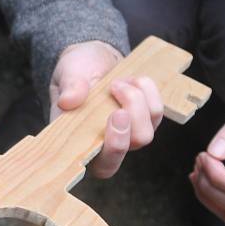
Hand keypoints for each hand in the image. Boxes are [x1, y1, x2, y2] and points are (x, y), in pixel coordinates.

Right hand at [50, 40, 163, 178]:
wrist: (93, 60)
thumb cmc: (76, 73)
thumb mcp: (68, 73)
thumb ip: (69, 87)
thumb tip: (68, 101)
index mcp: (82, 144)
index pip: (104, 165)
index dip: (115, 148)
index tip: (116, 115)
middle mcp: (109, 145)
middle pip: (135, 143)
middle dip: (134, 113)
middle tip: (114, 87)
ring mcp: (130, 134)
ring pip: (148, 129)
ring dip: (138, 99)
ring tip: (119, 81)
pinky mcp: (145, 121)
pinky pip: (156, 112)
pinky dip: (147, 91)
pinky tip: (130, 80)